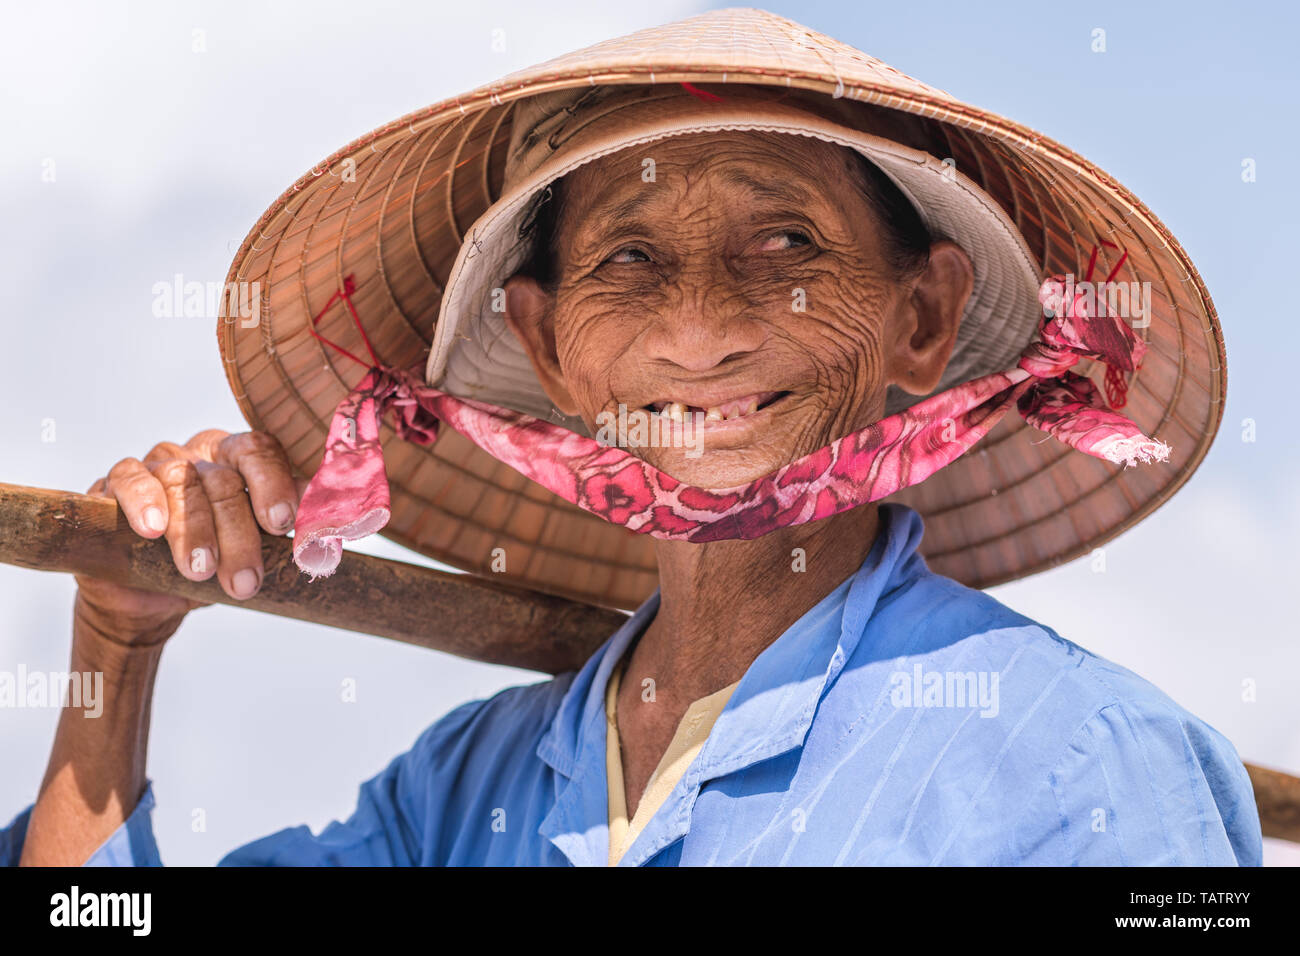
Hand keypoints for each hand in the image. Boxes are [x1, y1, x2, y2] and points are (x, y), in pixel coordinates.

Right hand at [74, 429, 304, 647]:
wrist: (152, 595)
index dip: (273, 484)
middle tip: (247, 580)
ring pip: (181, 482)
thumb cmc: (216, 563)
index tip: (283, 522)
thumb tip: (333, 526)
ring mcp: (158, 464)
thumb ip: (291, 533)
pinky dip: (143, 502)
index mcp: (241, 461)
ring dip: (194, 531)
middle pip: (225, 480)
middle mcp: (202, 456)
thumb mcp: (258, 551)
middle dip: (238, 535)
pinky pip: (129, 478)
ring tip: (201, 571)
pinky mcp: (115, 482)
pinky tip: (152, 530)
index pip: (261, 452)